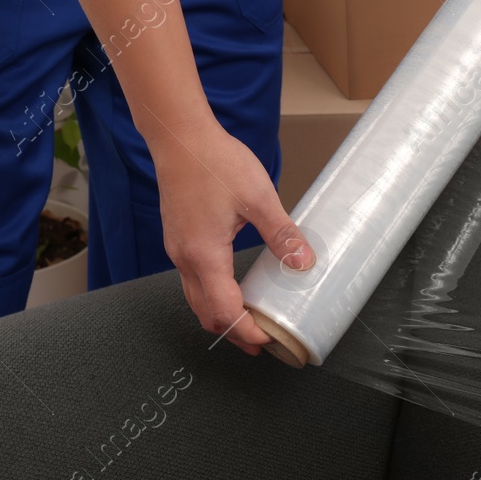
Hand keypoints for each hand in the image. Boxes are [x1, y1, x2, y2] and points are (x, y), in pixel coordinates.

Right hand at [149, 122, 314, 354]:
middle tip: (262, 342)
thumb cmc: (214, 162)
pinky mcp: (178, 237)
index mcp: (204, 255)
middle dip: (233, 333)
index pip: (224, 312)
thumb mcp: (258, 197)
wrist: (180, 137)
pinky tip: (232, 287)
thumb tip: (303, 262)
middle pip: (205, 313)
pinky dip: (212, 294)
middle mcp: (185, 258)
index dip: (246, 332)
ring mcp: (177, 249)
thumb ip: (281, 234)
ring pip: (195, 298)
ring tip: (250, 320)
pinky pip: (192, 279)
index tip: (269, 341)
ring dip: (221, 315)